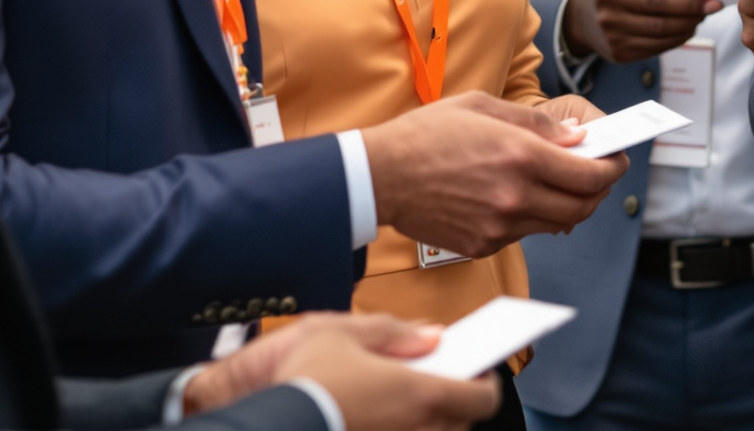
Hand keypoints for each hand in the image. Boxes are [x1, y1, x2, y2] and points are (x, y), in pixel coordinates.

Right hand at [183, 312, 502, 430]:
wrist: (268, 418)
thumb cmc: (303, 378)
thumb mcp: (344, 331)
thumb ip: (393, 331)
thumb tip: (429, 336)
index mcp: (419, 394)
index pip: (481, 397)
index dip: (486, 380)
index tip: (479, 366)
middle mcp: (415, 429)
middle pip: (459, 421)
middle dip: (454, 398)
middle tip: (437, 375)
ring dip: (427, 416)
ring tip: (404, 394)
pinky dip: (402, 425)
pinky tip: (382, 411)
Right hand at [363, 93, 628, 256]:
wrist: (380, 176)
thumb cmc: (426, 134)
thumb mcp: (482, 107)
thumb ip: (535, 125)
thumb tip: (575, 138)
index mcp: (520, 156)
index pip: (590, 174)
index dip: (613, 168)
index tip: (617, 159)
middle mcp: (516, 196)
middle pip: (582, 205)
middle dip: (598, 190)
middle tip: (597, 174)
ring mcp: (500, 225)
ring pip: (557, 223)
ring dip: (567, 204)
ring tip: (558, 183)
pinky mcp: (483, 244)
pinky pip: (524, 233)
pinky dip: (531, 217)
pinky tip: (516, 197)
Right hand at [564, 0, 719, 61]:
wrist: (586, 16)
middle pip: (657, 4)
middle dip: (691, 5)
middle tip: (714, 4)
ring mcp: (610, 27)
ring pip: (659, 29)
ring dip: (688, 24)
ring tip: (703, 17)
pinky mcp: (617, 51)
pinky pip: (656, 47)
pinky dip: (678, 38)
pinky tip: (688, 29)